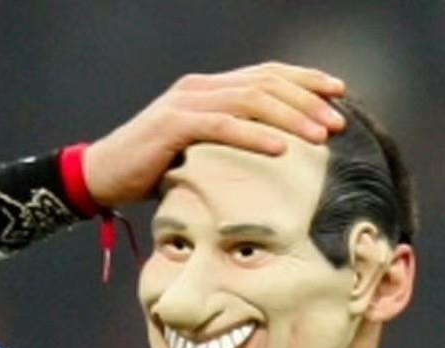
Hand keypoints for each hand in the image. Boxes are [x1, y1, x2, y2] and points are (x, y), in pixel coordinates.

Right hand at [83, 62, 346, 205]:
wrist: (106, 174)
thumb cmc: (156, 170)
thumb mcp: (203, 153)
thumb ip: (232, 145)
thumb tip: (275, 159)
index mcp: (211, 89)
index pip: (266, 74)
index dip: (304, 80)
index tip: (338, 93)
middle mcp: (201, 87)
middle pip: (265, 83)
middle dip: (307, 100)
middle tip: (339, 121)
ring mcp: (187, 103)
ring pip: (250, 100)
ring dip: (290, 117)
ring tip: (320, 135)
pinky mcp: (174, 125)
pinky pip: (222, 126)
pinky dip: (254, 135)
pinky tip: (281, 147)